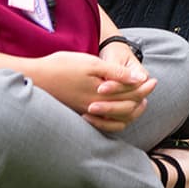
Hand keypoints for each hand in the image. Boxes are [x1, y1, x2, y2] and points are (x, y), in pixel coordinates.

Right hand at [27, 50, 155, 132]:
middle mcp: (95, 108)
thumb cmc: (62, 67)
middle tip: (151, 86)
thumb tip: (139, 78)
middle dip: (141, 96)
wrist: (35, 77)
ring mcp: (87, 113)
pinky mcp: (79, 114)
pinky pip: (103, 123)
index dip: (144, 87)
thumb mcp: (91, 64)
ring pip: (117, 118)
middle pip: (126, 107)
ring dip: (130, 109)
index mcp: (101, 95)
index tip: (154, 80)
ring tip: (139, 99)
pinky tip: (117, 109)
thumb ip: (116, 73)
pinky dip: (115, 118)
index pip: (131, 95)